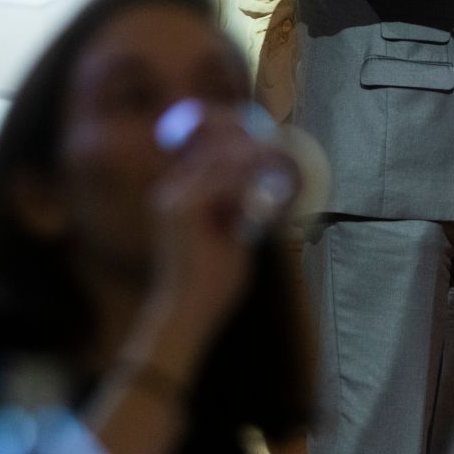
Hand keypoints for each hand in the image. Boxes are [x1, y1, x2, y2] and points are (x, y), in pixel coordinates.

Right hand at [143, 106, 294, 344]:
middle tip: (280, 148)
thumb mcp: (231, 240)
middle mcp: (172, 191)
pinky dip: (250, 177)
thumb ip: (239, 212)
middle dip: (248, 142)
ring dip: (254, 158)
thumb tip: (263, 190)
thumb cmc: (208, 285)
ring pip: (222, 159)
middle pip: (212, 145)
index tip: (266, 141)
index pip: (205, 151)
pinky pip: (225, 179)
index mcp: (178, 197)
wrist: (186, 314)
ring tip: (279, 159)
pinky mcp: (184, 208)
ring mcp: (175, 197)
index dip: (234, 138)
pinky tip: (269, 180)